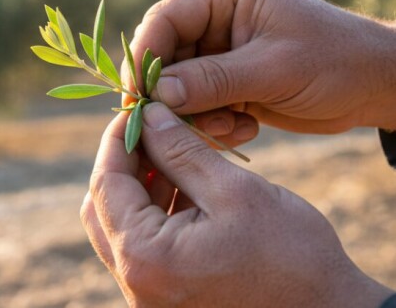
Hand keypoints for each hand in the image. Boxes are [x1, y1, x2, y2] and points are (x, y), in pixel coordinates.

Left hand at [81, 103, 392, 306]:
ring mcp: (150, 294)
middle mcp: (136, 283)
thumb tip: (149, 116)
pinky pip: (145, 246)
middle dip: (126, 161)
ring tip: (179, 151)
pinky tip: (190, 185)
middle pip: (103, 207)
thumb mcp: (235, 191)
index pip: (105, 184)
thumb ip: (183, 151)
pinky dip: (158, 212)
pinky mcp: (167, 298)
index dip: (119, 138)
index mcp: (144, 257)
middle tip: (157, 128)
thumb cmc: (292, 256)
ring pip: (123, 225)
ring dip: (144, 185)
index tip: (141, 107)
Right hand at [132, 0, 395, 135]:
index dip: (145, 58)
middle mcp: (217, 16)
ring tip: (231, 129)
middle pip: (166, 55)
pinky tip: (245, 129)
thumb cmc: (335, 62)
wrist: (379, 85)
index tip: (138, 99)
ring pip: (179, 86)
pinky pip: (200, 104)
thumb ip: (212, 80)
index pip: (164, 19)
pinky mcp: (230, 79)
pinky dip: (214, 123)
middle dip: (173, 95)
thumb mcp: (273, 69)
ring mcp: (222, 49)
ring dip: (197, 115)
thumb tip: (156, 96)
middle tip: (186, 127)